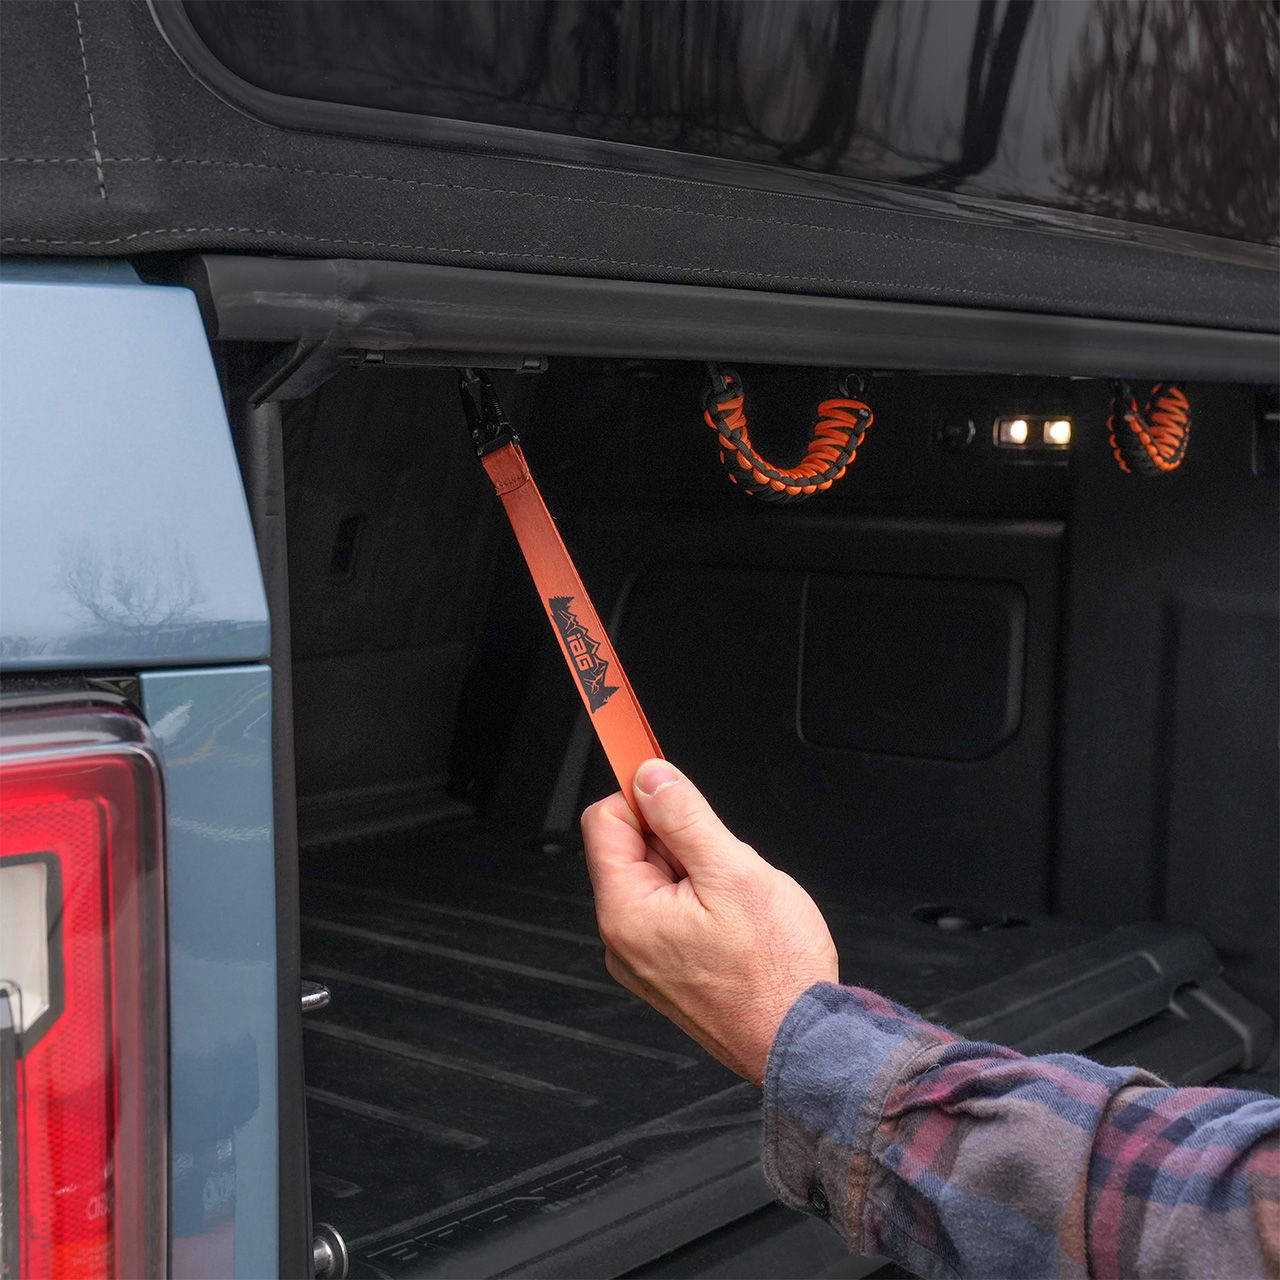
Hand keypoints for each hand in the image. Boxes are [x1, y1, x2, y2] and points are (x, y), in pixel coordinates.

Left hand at [581, 759, 838, 1087]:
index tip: (665, 777)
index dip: (640, 794)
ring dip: (696, 871)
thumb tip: (652, 778)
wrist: (803, 1043)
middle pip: (632, 849)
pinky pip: (673, 912)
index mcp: (628, 911)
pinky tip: (736, 919)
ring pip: (658, 879)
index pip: (605, 821)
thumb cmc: (776, 975)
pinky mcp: (668, 971)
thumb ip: (685, 818)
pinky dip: (702, 901)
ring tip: (736, 897)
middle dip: (678, 838)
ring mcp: (645, 959)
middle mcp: (625, 938)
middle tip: (723, 859)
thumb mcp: (733, 873)